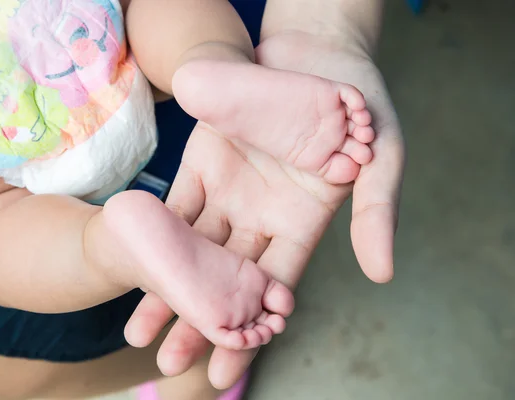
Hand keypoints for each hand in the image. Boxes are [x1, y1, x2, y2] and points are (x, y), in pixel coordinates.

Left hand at [134, 31, 404, 388]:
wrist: (317, 48)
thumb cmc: (358, 102)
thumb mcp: (379, 158)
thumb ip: (375, 213)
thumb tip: (383, 275)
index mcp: (303, 224)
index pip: (274, 289)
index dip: (251, 329)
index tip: (223, 372)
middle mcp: (263, 216)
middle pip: (227, 279)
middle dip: (199, 320)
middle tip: (168, 363)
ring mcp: (231, 191)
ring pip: (194, 250)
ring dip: (166, 286)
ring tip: (138, 330)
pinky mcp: (203, 163)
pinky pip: (176, 204)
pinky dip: (154, 234)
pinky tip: (131, 261)